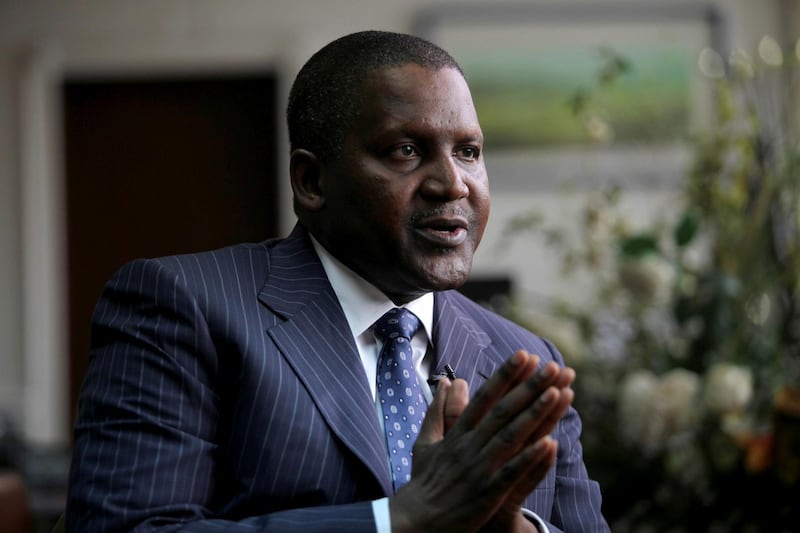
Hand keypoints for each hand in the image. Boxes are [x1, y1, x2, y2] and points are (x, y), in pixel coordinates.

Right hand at [389, 350, 573, 531]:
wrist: (415, 522)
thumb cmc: (423, 482)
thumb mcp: (425, 442)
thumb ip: (439, 411)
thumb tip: (448, 381)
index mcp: (457, 434)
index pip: (485, 398)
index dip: (505, 376)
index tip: (524, 356)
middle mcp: (469, 446)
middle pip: (503, 411)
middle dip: (528, 387)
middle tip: (552, 367)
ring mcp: (478, 469)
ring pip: (510, 436)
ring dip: (534, 414)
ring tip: (557, 393)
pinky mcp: (486, 494)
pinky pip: (511, 473)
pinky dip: (530, 458)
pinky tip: (551, 443)